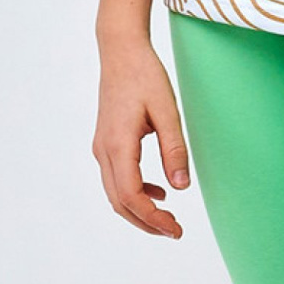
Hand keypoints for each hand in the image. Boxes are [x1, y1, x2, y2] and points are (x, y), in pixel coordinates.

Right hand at [93, 36, 190, 237]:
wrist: (120, 51)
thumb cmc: (145, 76)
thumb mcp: (168, 111)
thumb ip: (174, 149)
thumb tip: (182, 186)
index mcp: (118, 144)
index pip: (131, 195)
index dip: (153, 218)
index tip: (176, 229)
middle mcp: (104, 150)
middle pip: (119, 202)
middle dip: (146, 222)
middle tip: (176, 232)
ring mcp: (101, 147)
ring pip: (115, 193)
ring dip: (139, 211)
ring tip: (168, 220)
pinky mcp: (106, 142)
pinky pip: (116, 178)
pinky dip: (134, 193)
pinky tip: (159, 191)